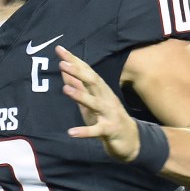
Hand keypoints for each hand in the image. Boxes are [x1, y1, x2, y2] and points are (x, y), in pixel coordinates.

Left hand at [57, 45, 139, 161]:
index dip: (74, 60)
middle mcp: (106, 98)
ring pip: (95, 103)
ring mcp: (109, 114)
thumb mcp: (90, 102)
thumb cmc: (106, 118)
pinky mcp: (109, 130)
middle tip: (62, 64)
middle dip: (78, 72)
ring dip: (80, 96)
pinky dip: (84, 132)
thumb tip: (65, 70)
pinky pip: (96, 131)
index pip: (87, 71)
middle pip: (93, 82)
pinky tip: (71, 132)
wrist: (130, 140)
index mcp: (101, 90)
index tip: (60, 49)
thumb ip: (78, 87)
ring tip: (65, 89)